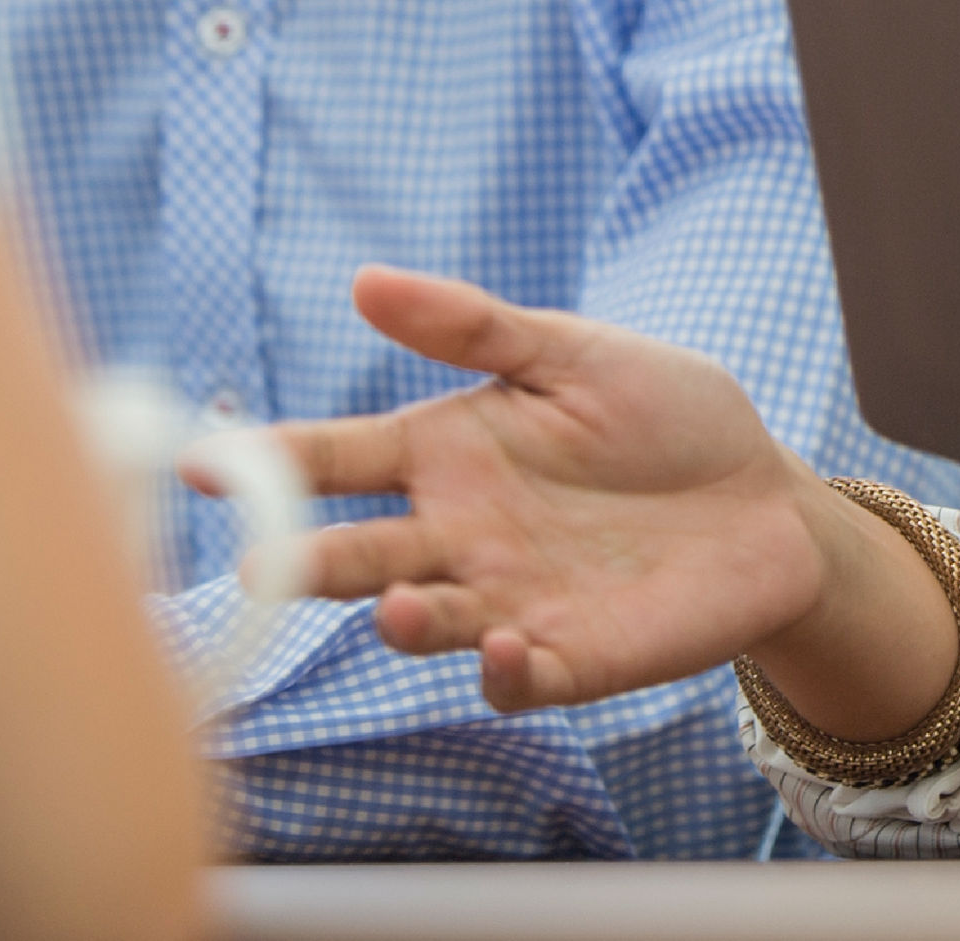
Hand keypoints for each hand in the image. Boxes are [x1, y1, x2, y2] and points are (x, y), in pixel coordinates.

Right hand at [251, 267, 957, 736]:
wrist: (767, 499)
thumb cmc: (667, 415)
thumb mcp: (572, 351)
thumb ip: (472, 327)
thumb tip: (364, 280)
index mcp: (445, 452)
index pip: (331, 460)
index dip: (261, 465)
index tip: (193, 462)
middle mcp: (455, 536)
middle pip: (351, 554)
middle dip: (298, 562)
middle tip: (258, 567)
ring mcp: (504, 601)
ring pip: (419, 624)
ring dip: (399, 620)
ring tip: (396, 602)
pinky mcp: (566, 658)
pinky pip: (512, 679)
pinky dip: (499, 672)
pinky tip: (505, 646)